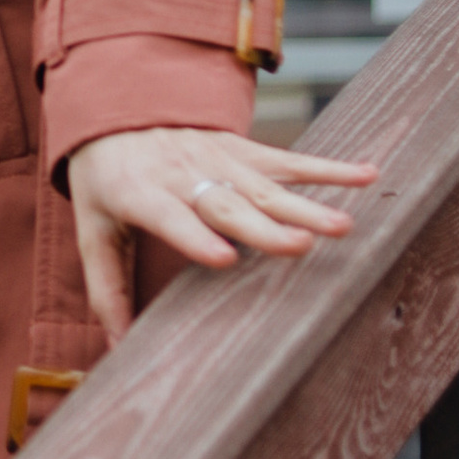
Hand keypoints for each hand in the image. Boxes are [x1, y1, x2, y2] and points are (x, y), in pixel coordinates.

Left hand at [66, 128, 376, 344]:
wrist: (113, 107)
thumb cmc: (104, 179)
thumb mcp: (92, 230)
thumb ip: (106, 290)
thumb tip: (118, 351)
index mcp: (140, 194)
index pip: (170, 219)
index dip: (196, 238)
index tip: (225, 259)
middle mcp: (183, 173)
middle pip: (228, 205)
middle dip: (265, 227)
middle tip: (302, 247)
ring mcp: (217, 157)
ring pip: (266, 186)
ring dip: (306, 205)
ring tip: (343, 227)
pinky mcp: (242, 148)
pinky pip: (288, 160)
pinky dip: (328, 168)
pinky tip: (366, 175)